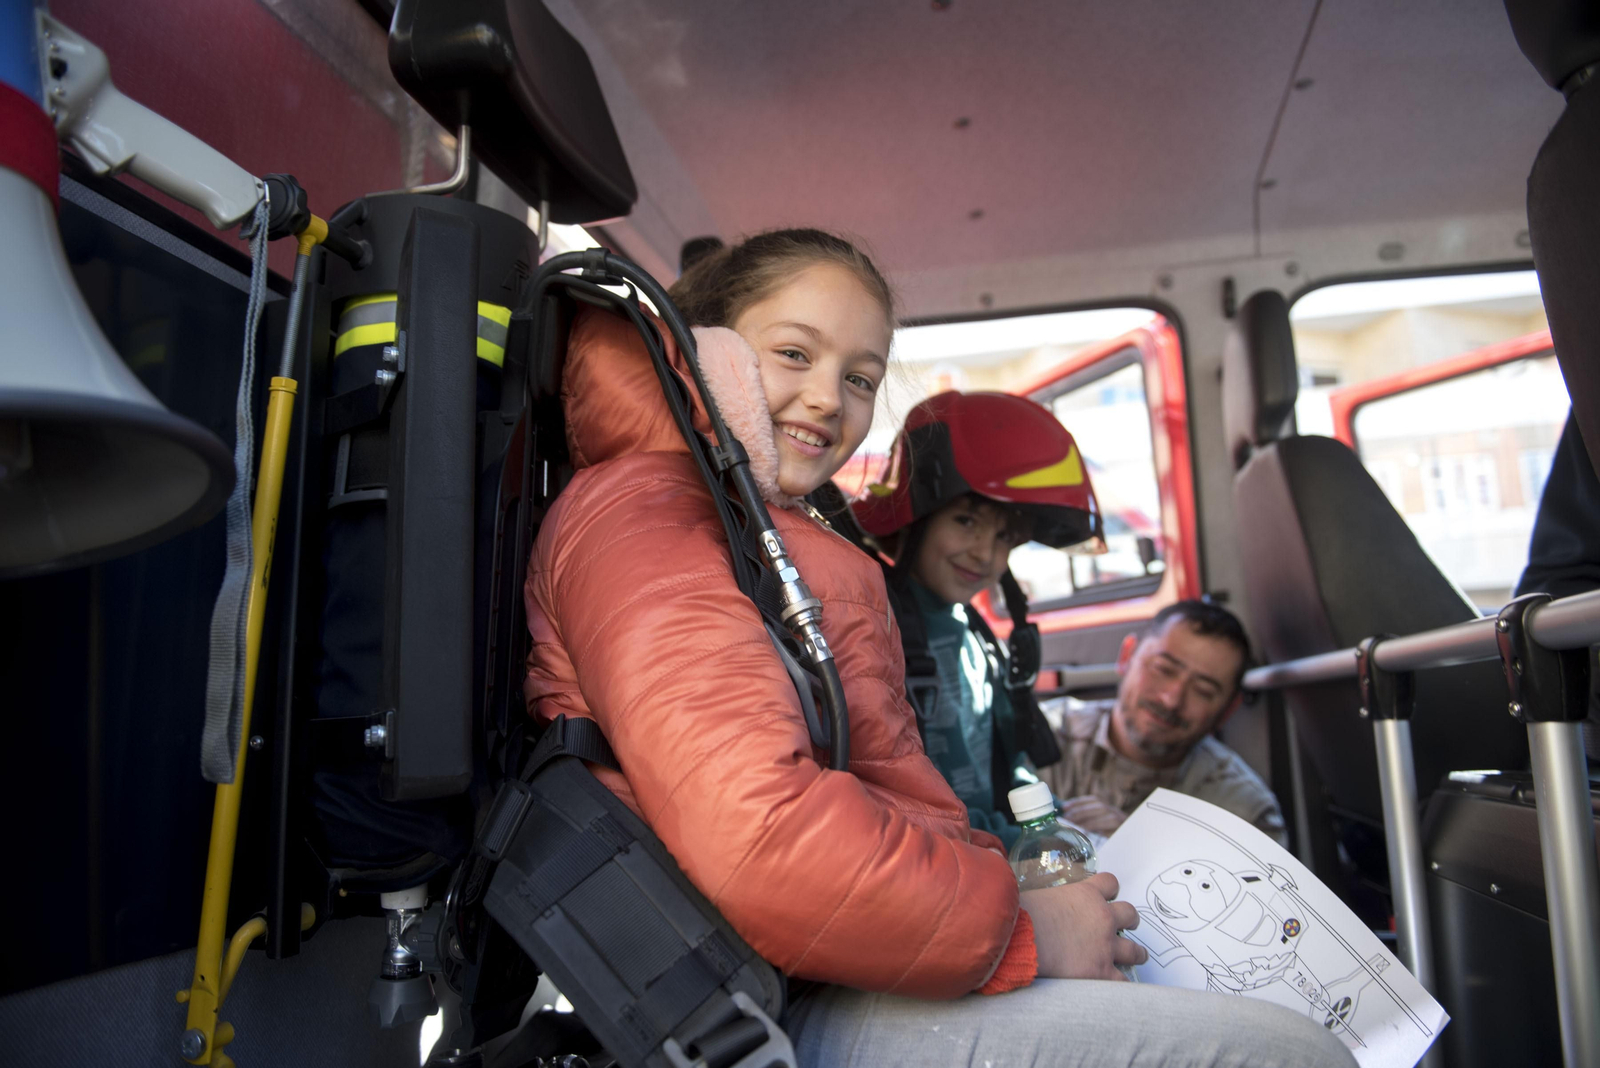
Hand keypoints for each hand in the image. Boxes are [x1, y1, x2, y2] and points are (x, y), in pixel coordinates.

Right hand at [1021, 872, 1147, 980]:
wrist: (1023, 939)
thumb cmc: (1022, 914)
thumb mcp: (1039, 896)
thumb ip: (1051, 901)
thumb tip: (1038, 905)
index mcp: (1087, 895)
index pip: (1110, 883)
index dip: (1109, 889)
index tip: (1106, 896)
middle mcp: (1103, 918)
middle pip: (1130, 914)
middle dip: (1129, 920)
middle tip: (1124, 926)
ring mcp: (1106, 946)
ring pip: (1135, 950)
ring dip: (1136, 953)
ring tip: (1136, 956)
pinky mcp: (1102, 972)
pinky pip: (1123, 981)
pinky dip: (1121, 983)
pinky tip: (1118, 986)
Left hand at [1059, 795, 1127, 835]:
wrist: (1130, 849)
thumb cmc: (1108, 840)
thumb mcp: (1097, 828)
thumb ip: (1086, 821)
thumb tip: (1066, 816)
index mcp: (1109, 810)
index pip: (1094, 800)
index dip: (1079, 802)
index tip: (1064, 807)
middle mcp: (1117, 813)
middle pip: (1100, 807)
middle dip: (1082, 811)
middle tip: (1067, 818)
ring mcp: (1123, 823)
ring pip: (1108, 817)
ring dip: (1090, 821)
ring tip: (1075, 826)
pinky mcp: (1126, 834)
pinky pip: (1114, 830)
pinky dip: (1101, 831)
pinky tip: (1089, 834)